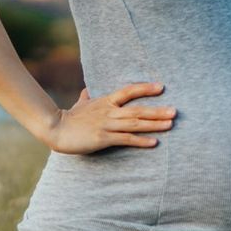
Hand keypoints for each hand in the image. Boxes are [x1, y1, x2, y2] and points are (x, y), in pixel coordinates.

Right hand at [43, 82, 175, 154]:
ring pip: (135, 123)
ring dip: (154, 124)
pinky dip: (141, 141)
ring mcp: (107, 124)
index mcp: (106, 101)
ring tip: (170, 125)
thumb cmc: (68, 118)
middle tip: (176, 111)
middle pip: (138, 109)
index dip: (145, 88)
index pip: (129, 91)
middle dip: (158, 110)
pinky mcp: (103, 138)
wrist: (55, 129)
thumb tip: (86, 90)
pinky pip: (126, 139)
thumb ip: (86, 98)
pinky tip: (154, 143)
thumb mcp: (79, 105)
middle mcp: (109, 111)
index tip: (161, 87)